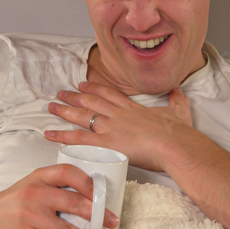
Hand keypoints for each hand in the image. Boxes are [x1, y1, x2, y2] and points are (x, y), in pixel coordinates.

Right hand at [0, 163, 117, 228]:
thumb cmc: (13, 202)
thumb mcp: (31, 184)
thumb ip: (55, 186)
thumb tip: (91, 196)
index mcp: (38, 177)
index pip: (68, 172)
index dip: (89, 183)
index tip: (103, 195)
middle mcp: (34, 194)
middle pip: (73, 203)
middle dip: (97, 214)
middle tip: (111, 222)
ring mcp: (29, 216)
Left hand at [44, 81, 196, 171]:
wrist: (174, 144)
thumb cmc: (178, 132)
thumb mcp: (179, 111)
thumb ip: (177, 100)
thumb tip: (179, 90)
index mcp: (133, 108)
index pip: (109, 94)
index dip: (95, 87)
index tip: (83, 84)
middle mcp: (118, 115)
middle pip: (91, 102)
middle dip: (74, 97)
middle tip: (61, 93)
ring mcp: (110, 127)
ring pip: (82, 116)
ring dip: (65, 111)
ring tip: (51, 107)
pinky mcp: (106, 143)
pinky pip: (79, 139)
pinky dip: (62, 135)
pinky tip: (50, 133)